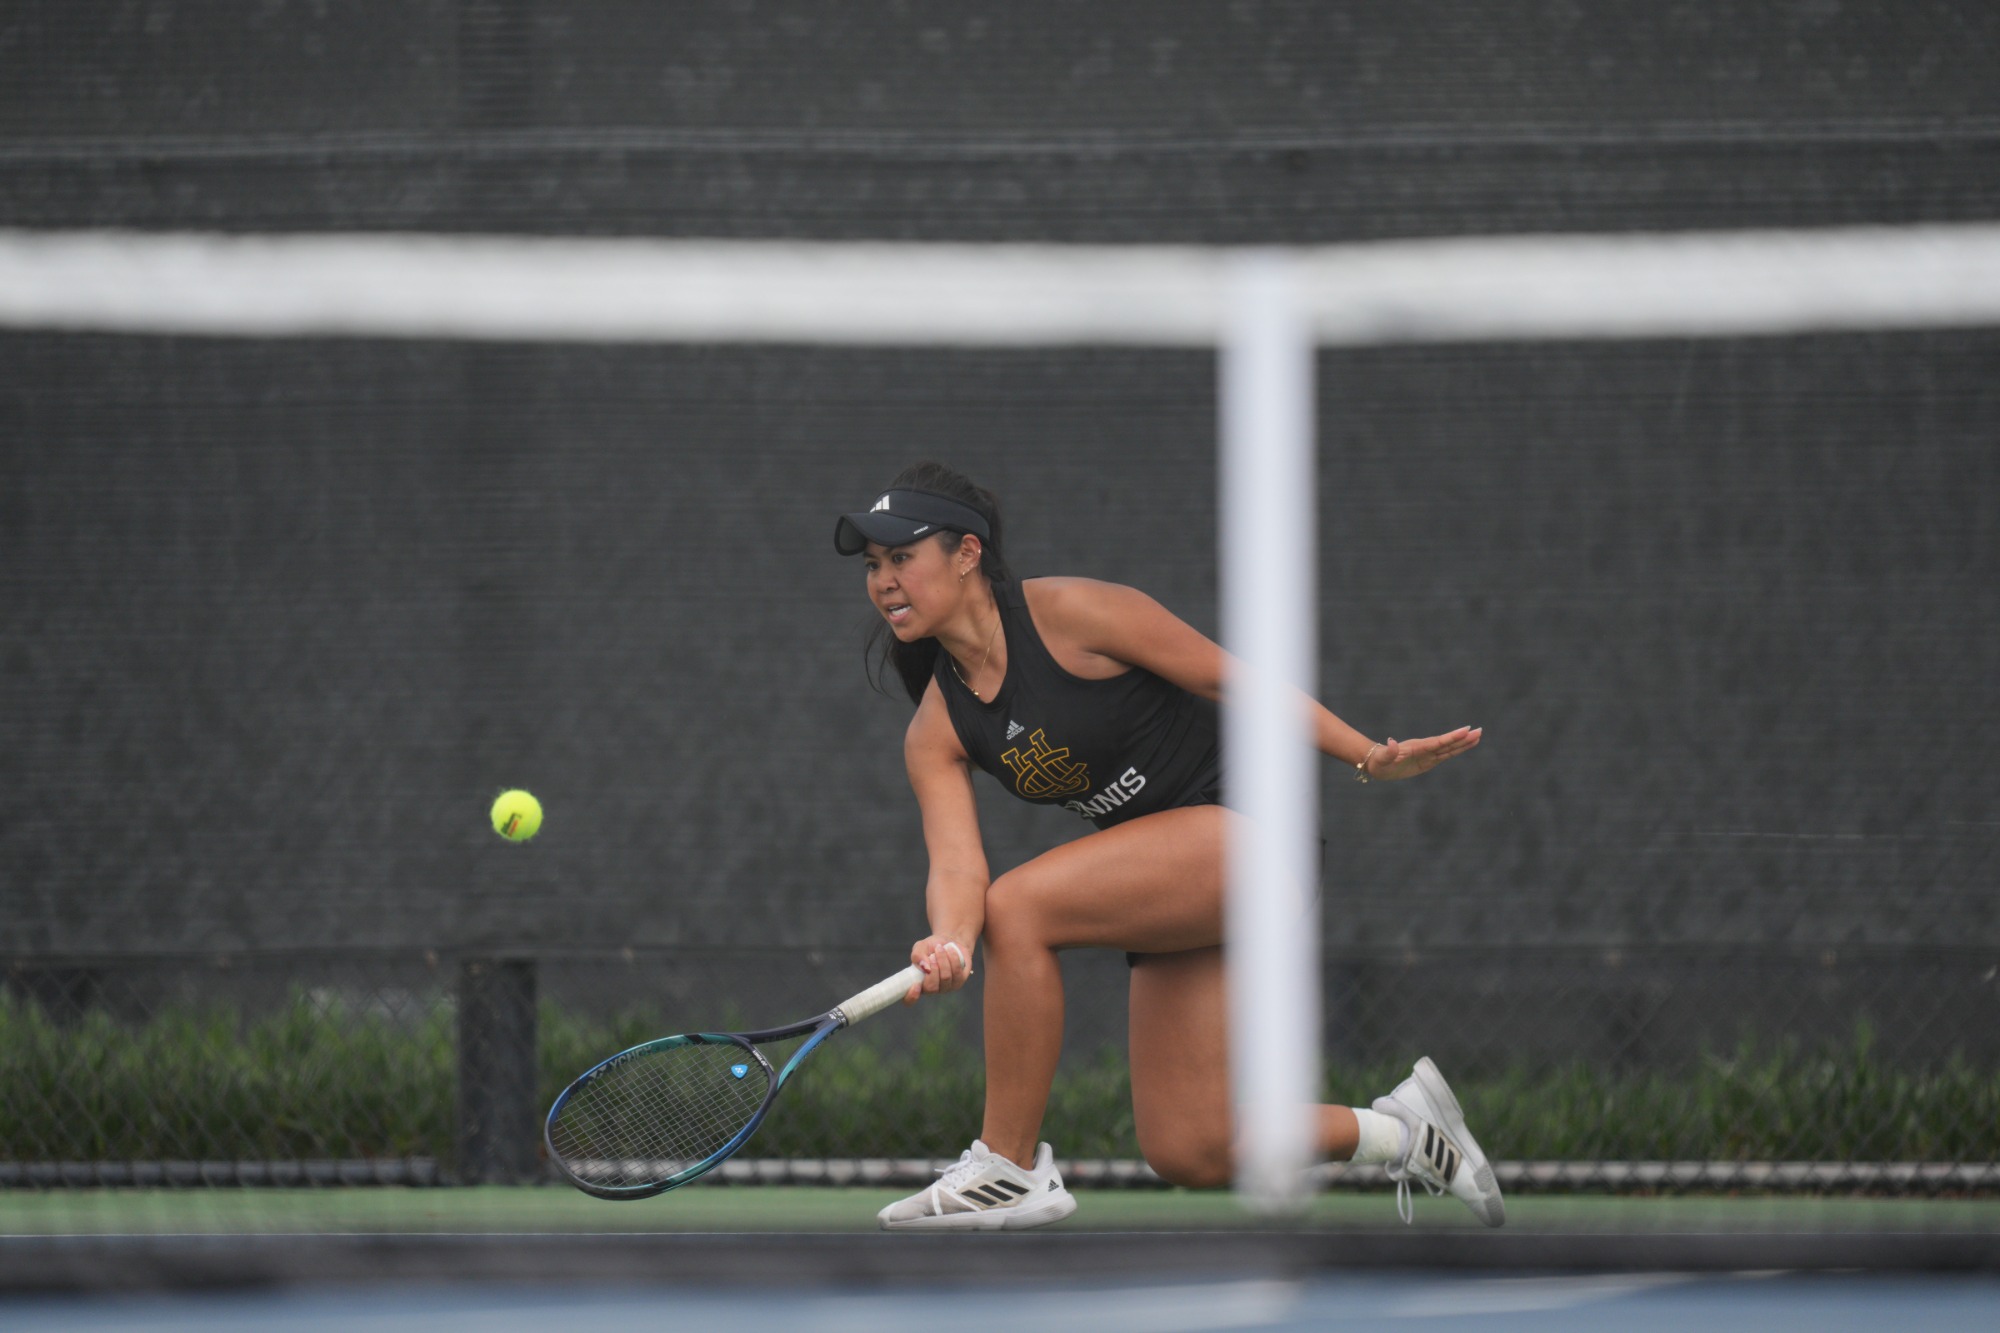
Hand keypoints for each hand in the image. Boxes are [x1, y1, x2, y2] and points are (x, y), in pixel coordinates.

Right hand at [903, 936, 972, 1003]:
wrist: (949, 941)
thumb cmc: (931, 947)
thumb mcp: (920, 947)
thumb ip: (917, 956)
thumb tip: (925, 968)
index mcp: (917, 983)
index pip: (910, 1000)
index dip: (911, 997)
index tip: (915, 985)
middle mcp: (931, 989)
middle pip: (931, 987)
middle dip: (933, 969)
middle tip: (933, 955)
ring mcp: (946, 987)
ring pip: (945, 978)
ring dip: (943, 960)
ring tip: (940, 948)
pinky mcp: (959, 982)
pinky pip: (957, 972)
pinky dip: (953, 958)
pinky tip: (950, 950)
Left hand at [1362, 726, 1481, 780]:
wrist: (1376, 763)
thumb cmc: (1378, 762)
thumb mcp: (1382, 759)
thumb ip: (1389, 752)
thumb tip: (1391, 741)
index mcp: (1417, 747)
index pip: (1437, 742)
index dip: (1451, 737)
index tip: (1465, 730)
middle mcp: (1424, 749)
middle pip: (1447, 743)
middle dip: (1463, 738)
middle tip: (1479, 731)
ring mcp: (1427, 754)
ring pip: (1449, 748)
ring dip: (1463, 743)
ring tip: (1478, 736)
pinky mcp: (1428, 761)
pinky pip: (1445, 755)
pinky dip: (1456, 751)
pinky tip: (1466, 746)